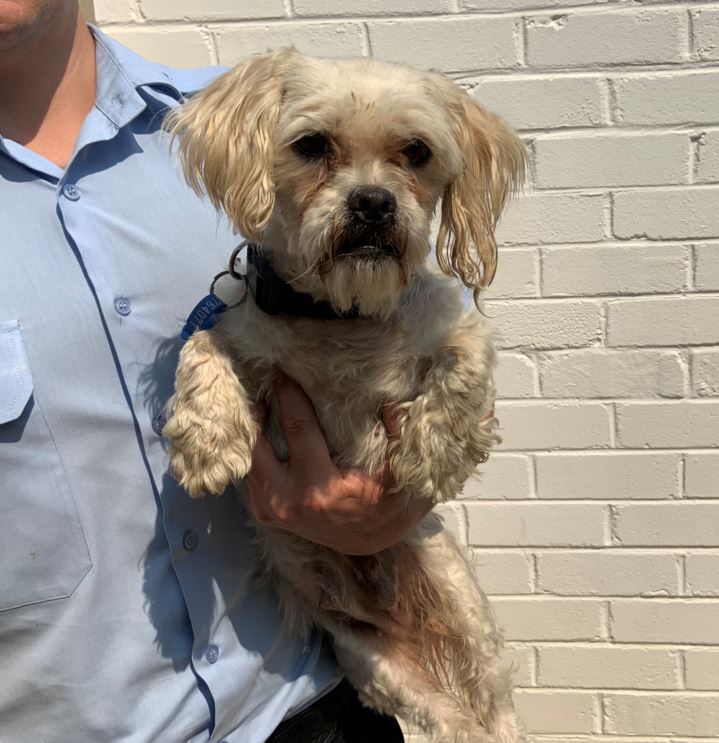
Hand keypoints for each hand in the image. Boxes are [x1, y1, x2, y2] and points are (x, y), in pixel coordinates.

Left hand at [246, 373, 430, 554]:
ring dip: (252, 431)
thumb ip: (397, 434)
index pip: (297, 430)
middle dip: (259, 411)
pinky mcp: (267, 514)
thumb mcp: (400, 471)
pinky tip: (260, 428)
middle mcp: (290, 501)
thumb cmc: (386, 503)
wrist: (372, 540)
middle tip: (264, 381)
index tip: (285, 370)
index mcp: (321, 489)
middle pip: (258, 446)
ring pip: (248, 462)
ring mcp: (274, 511)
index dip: (289, 397)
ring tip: (260, 400)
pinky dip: (253, 451)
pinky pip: (250, 476)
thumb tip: (388, 398)